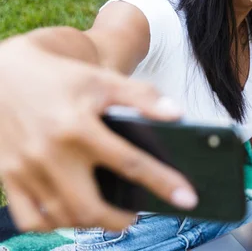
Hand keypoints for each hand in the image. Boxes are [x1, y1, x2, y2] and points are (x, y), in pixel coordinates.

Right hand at [0, 37, 196, 231]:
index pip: (130, 163)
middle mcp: (50, 152)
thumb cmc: (64, 78)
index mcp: (78, 126)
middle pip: (90, 206)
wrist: (6, 72)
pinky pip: (30, 219)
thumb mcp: (104, 79)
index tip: (188, 200)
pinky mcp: (8, 177)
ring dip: (90, 223)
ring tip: (107, 213)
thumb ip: (143, 97)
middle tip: (134, 215)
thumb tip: (177, 115)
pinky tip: (71, 214)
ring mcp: (25, 169)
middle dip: (119, 220)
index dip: (163, 183)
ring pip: (61, 217)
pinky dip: (54, 224)